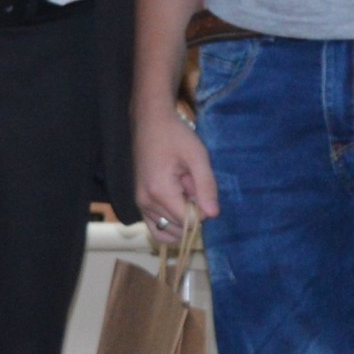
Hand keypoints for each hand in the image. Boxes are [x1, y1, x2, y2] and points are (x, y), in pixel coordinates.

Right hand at [135, 108, 218, 235]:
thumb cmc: (176, 135)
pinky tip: (177, 203)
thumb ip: (206, 186)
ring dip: (181, 218)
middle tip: (189, 184)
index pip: (190, 222)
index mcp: (160, 192)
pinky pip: (156, 228)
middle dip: (191, 211)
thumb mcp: (198, 156)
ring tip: (182, 191)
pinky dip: (170, 224)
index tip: (200, 187)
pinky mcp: (140, 203)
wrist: (150, 122)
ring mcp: (140, 205)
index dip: (203, 210)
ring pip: (168, 231)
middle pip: (180, 227)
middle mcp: (145, 203)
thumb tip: (213, 215)